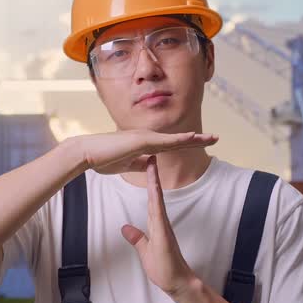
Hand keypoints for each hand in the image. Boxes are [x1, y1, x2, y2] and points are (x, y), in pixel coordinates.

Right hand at [73, 129, 217, 174]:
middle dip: (198, 138)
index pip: (172, 144)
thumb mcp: (126, 165)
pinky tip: (193, 137)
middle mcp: (148, 137)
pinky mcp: (141, 141)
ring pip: (175, 138)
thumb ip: (140, 163)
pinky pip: (165, 141)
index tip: (203, 142)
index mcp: (145, 143)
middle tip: (216, 137)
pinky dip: (180, 139)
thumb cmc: (102, 158)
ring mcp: (145, 137)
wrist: (86, 153)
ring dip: (194, 138)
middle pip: (178, 138)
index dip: (188, 142)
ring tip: (212, 137)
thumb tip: (151, 164)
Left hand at [121, 155, 197, 296]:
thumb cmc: (164, 269)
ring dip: (154, 181)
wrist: (177, 283)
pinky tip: (155, 189)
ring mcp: (163, 227)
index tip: (144, 167)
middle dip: (152, 174)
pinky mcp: (164, 234)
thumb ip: (137, 238)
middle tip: (151, 154)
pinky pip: (159, 213)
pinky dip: (157, 199)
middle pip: (154, 193)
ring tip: (152, 163)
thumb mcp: (144, 251)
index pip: (151, 198)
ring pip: (157, 199)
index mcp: (156, 224)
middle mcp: (161, 222)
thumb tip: (126, 228)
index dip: (148, 182)